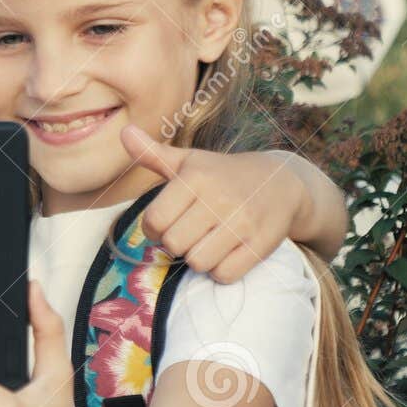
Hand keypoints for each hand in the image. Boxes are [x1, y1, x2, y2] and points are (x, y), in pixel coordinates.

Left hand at [123, 125, 305, 283]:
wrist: (282, 182)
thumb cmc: (223, 174)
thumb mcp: (189, 161)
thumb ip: (152, 154)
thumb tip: (124, 132)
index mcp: (196, 177)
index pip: (154, 220)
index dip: (154, 228)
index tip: (167, 221)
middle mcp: (219, 198)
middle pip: (173, 244)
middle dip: (176, 243)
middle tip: (190, 232)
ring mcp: (242, 223)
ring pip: (197, 262)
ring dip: (198, 258)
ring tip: (208, 241)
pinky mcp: (260, 245)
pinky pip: (224, 275)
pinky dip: (221, 270)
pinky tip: (227, 252)